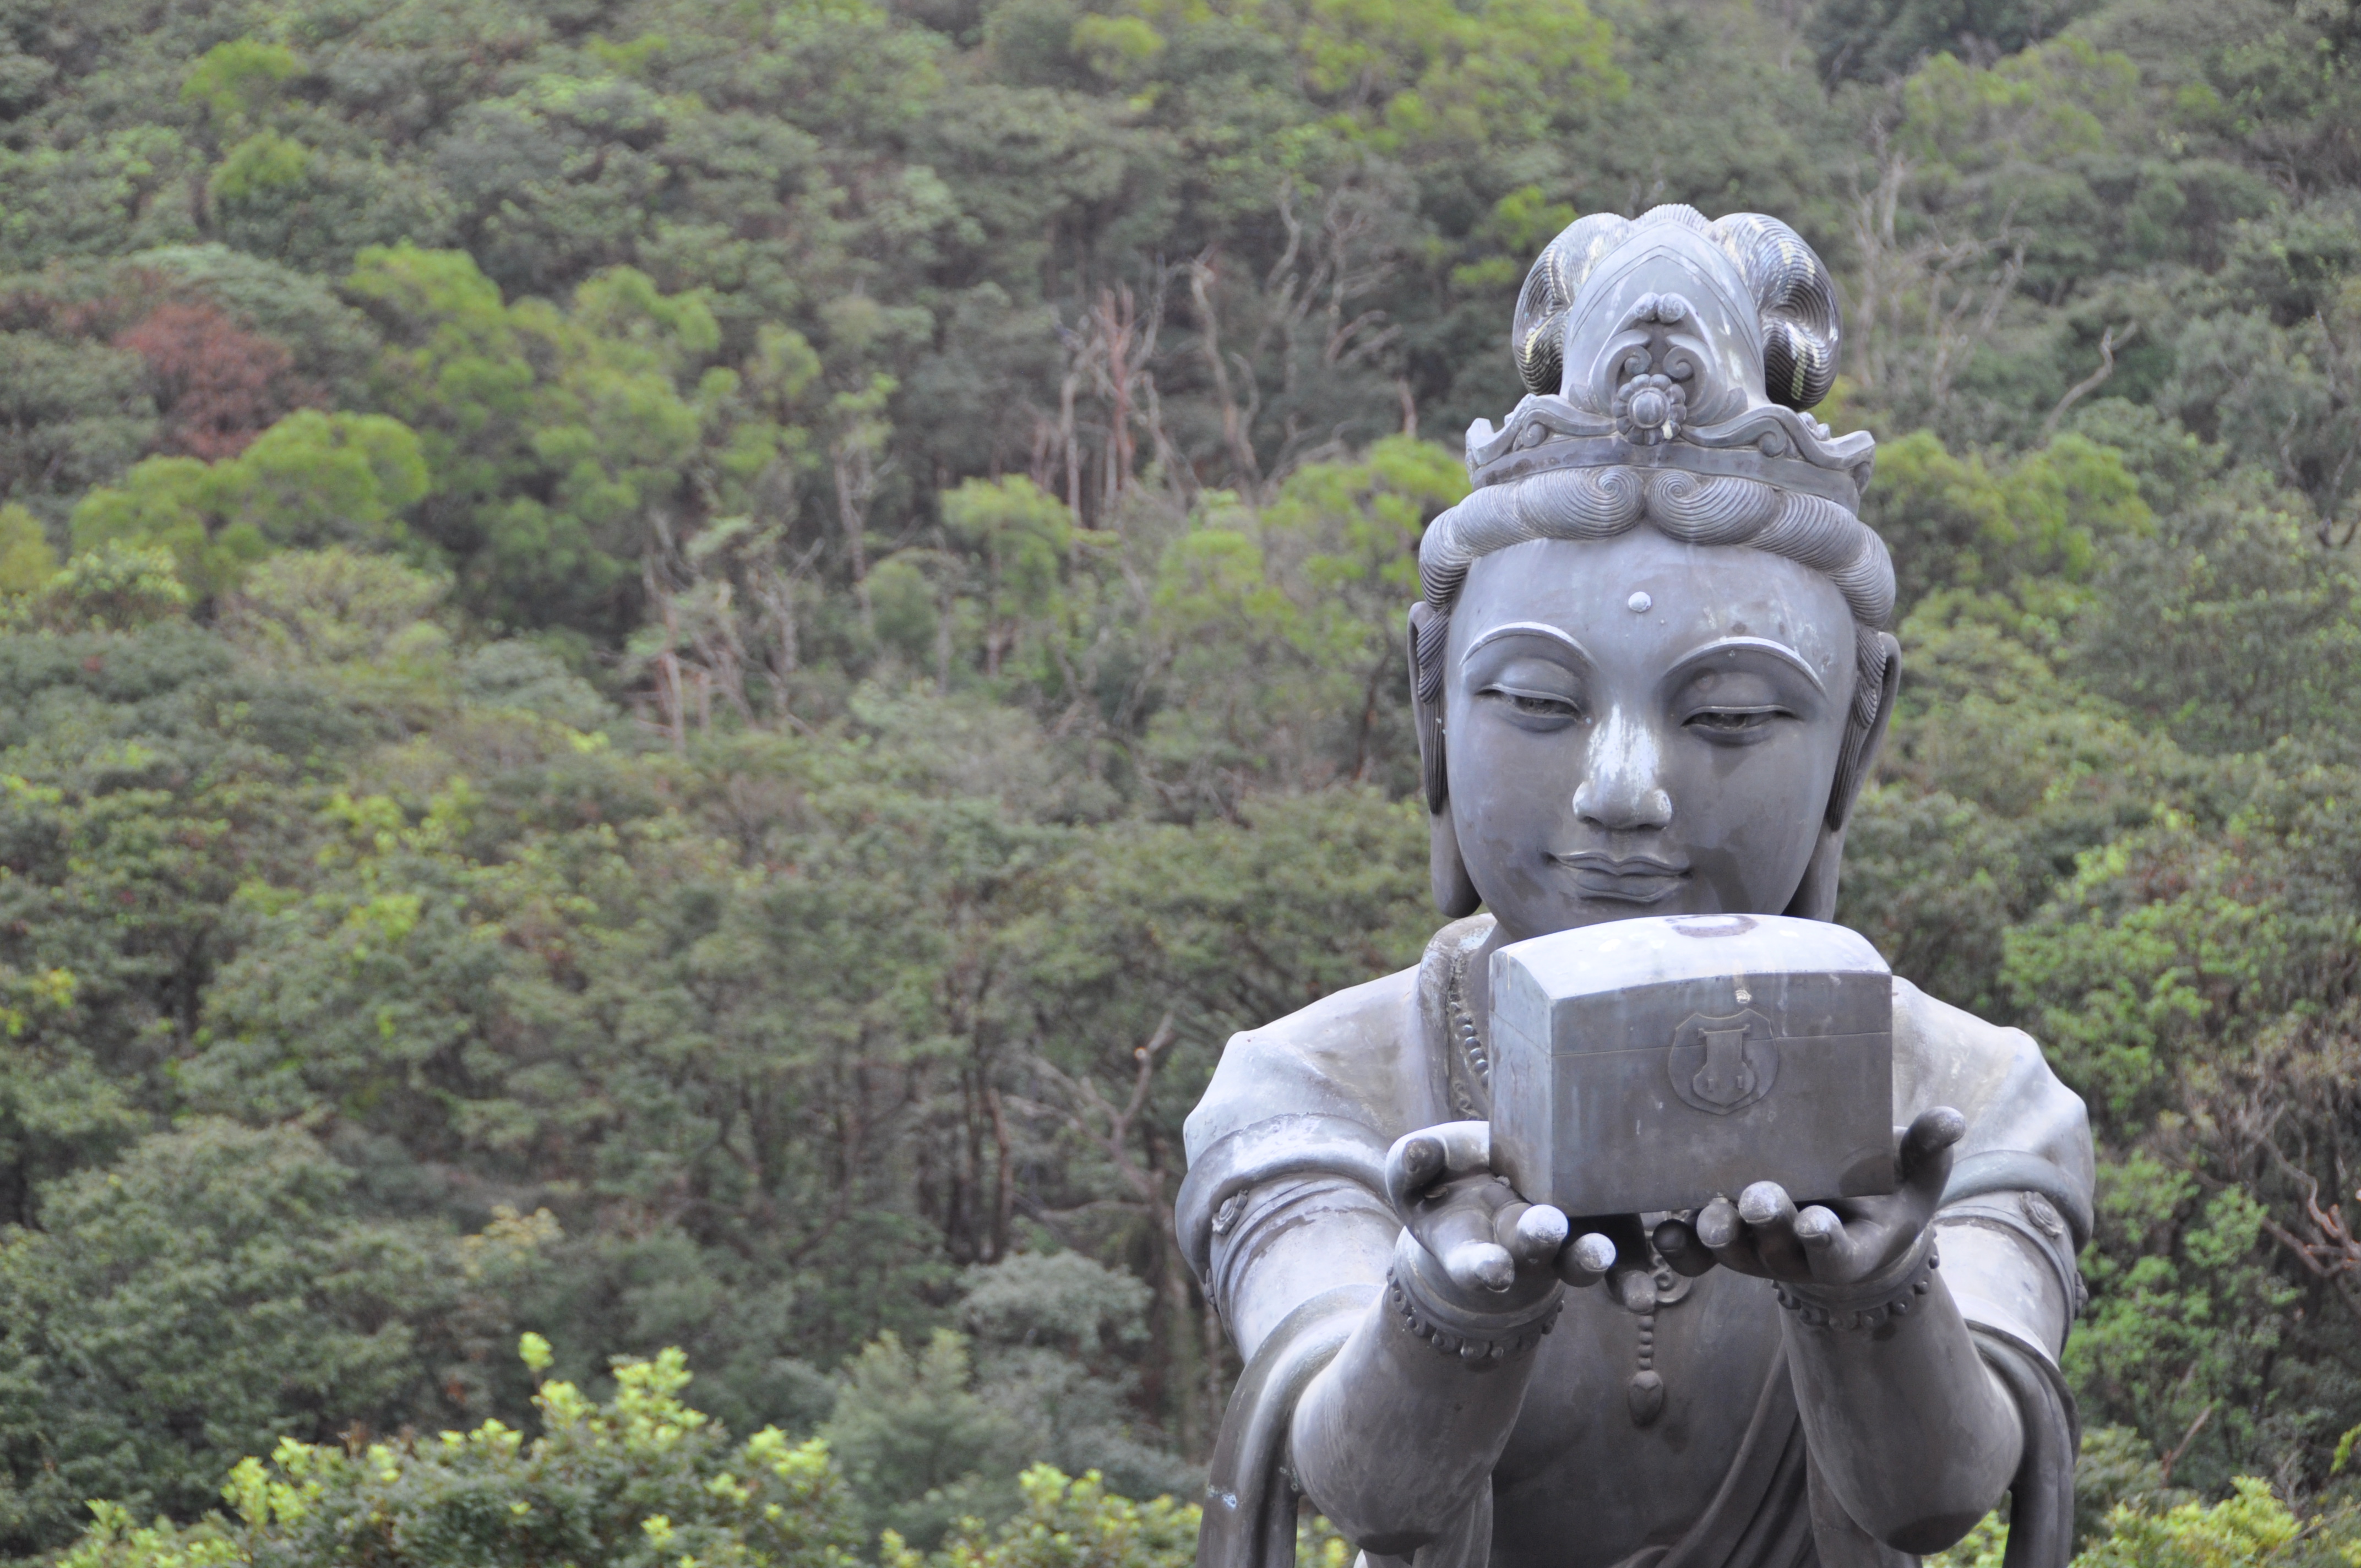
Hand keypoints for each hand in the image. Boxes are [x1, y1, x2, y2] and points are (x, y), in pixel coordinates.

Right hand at [1384, 1122, 1621, 1298]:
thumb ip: (1411, 1164)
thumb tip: (1417, 1150)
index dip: (1481, 1267)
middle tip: (1547, 1226)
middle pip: (1530, 1250)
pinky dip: (1633, 1268)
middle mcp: (1518, 1249)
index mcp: (1468, 1243)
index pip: (1473, 1261)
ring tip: (1601, 1253)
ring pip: (1577, 1256)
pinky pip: (1622, 1247)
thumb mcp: (1419, 1172)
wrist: (1492, 1181)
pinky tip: (1642, 1288)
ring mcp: (1562, 1242)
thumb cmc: (1446, 1175)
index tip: (1493, 1272)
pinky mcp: (1602, 1226)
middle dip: (1538, 1240)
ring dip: (1590, 1258)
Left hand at [1664, 1107, 1964, 1290]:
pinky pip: (1694, 1251)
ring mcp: (1753, 1250)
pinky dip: (1680, 1245)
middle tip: (1758, 1196)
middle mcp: (1795, 1256)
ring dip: (1715, 1233)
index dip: (1825, 1240)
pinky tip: (1664, 1230)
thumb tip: (1954, 1118)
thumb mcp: (1913, 1173)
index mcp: (1847, 1249)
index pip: (1835, 1252)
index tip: (1817, 1222)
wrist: (1841, 1208)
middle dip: (1766, 1223)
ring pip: (1731, 1248)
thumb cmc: (1885, 1188)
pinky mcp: (1719, 1238)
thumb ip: (1929, 1149)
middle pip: (1775, 1246)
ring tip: (1705, 1212)